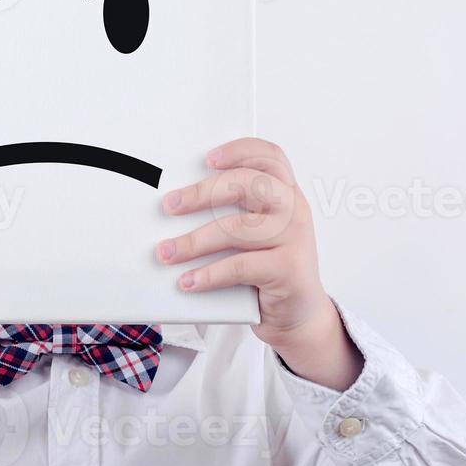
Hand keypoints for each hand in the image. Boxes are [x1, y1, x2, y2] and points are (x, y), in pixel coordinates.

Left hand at [156, 137, 362, 390]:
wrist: (299, 314)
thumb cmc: (267, 268)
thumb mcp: (254, 234)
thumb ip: (232, 213)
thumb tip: (176, 205)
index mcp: (285, 192)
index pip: (270, 156)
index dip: (240, 150)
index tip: (207, 158)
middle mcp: (294, 209)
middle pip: (248, 184)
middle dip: (202, 193)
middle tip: (169, 205)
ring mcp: (295, 238)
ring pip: (237, 228)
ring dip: (194, 241)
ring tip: (166, 252)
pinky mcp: (289, 270)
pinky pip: (240, 266)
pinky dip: (209, 274)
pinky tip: (188, 281)